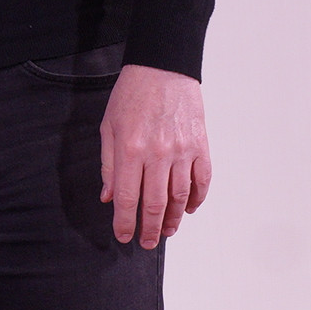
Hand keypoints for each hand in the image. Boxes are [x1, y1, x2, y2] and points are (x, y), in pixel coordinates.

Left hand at [99, 63, 211, 248]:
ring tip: (167, 231)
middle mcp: (157, 154)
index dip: (125, 222)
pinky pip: (202, 180)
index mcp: (130, 149)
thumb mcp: (108, 126)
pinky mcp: (200, 145)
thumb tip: (109, 196)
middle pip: (155, 204)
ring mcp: (182, 150)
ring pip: (180, 197)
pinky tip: (190, 209)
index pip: (127, 198)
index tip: (124, 236)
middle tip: (147, 242)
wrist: (162, 66)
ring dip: (174, 219)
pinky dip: (197, 199)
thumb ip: (108, 164)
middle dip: (149, 229)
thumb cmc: (132, 94)